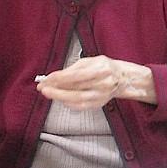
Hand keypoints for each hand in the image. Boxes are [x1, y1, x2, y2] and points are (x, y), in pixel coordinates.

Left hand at [36, 55, 155, 110]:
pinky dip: (69, 103)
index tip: (47, 79)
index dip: (59, 78)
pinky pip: (81, 106)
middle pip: (76, 90)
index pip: (76, 75)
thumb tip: (55, 77)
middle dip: (57, 90)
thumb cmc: (105, 67)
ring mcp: (102, 95)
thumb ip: (73, 69)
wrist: (122, 78)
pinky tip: (61, 99)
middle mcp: (103, 84)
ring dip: (60, 97)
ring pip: (77, 100)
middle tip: (44, 89)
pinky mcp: (99, 104)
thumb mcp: (90, 61)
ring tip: (49, 93)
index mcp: (101, 69)